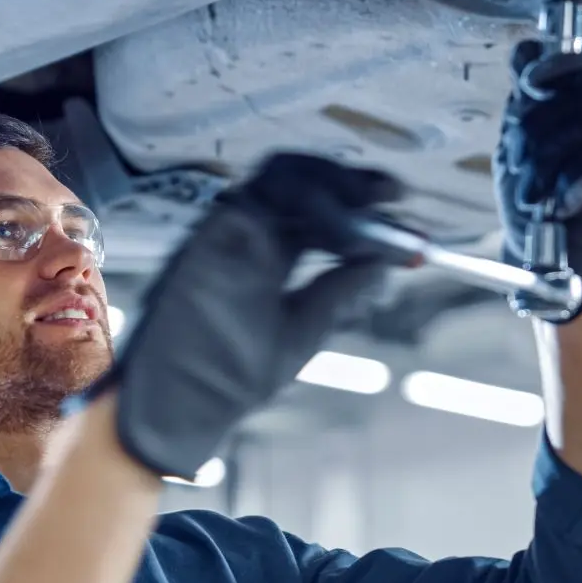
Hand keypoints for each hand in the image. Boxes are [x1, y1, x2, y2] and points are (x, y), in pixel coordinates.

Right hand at [75, 154, 398, 479]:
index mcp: (271, 255)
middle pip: (304, 183)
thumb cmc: (232, 375)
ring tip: (367, 208)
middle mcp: (250, 236)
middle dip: (352, 182)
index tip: (398, 203)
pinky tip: (335, 226)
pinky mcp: (209, 236)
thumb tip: (384, 262)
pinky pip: (257, 198)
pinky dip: (301, 201)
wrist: (183, 404)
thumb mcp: (302, 330)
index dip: (359, 202)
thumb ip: (339, 291)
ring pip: (282, 178)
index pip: (318, 211)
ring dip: (331, 186)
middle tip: (391, 193)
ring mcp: (228, 232)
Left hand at [494, 39, 581, 319]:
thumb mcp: (516, 159)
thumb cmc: (532, 220)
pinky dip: (570, 186)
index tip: (530, 82)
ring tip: (534, 203)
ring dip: (543, 171)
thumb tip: (525, 51)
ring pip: (579, 129)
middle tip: (520, 182)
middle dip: (530, 140)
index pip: (570, 68)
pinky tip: (562, 208)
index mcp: (575, 117)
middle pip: (566, 99)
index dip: (550, 68)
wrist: (554, 275)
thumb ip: (522, 111)